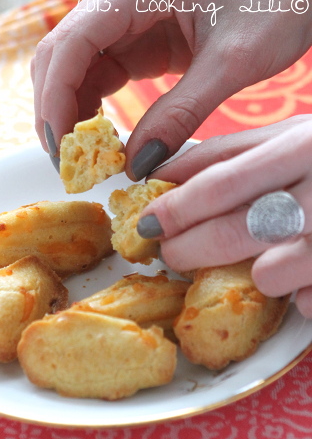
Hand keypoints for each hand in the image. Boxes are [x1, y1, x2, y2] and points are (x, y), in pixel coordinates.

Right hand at [32, 0, 311, 177]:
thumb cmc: (276, 9)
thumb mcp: (232, 65)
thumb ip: (180, 115)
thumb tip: (137, 165)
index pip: (72, 42)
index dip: (56, 98)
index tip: (60, 148)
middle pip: (60, 53)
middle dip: (56, 108)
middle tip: (67, 161)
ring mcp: (125, 12)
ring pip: (73, 65)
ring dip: (70, 110)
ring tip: (82, 156)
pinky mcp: (135, 34)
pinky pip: (99, 71)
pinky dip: (92, 106)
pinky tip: (101, 136)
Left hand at [137, 119, 311, 317]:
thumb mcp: (290, 135)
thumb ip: (229, 150)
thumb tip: (163, 169)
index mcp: (301, 144)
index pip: (219, 183)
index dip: (174, 208)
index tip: (143, 225)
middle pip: (234, 230)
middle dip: (188, 249)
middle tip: (170, 254)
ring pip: (270, 275)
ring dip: (250, 275)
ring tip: (253, 262)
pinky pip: (309, 303)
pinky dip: (298, 298)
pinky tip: (302, 280)